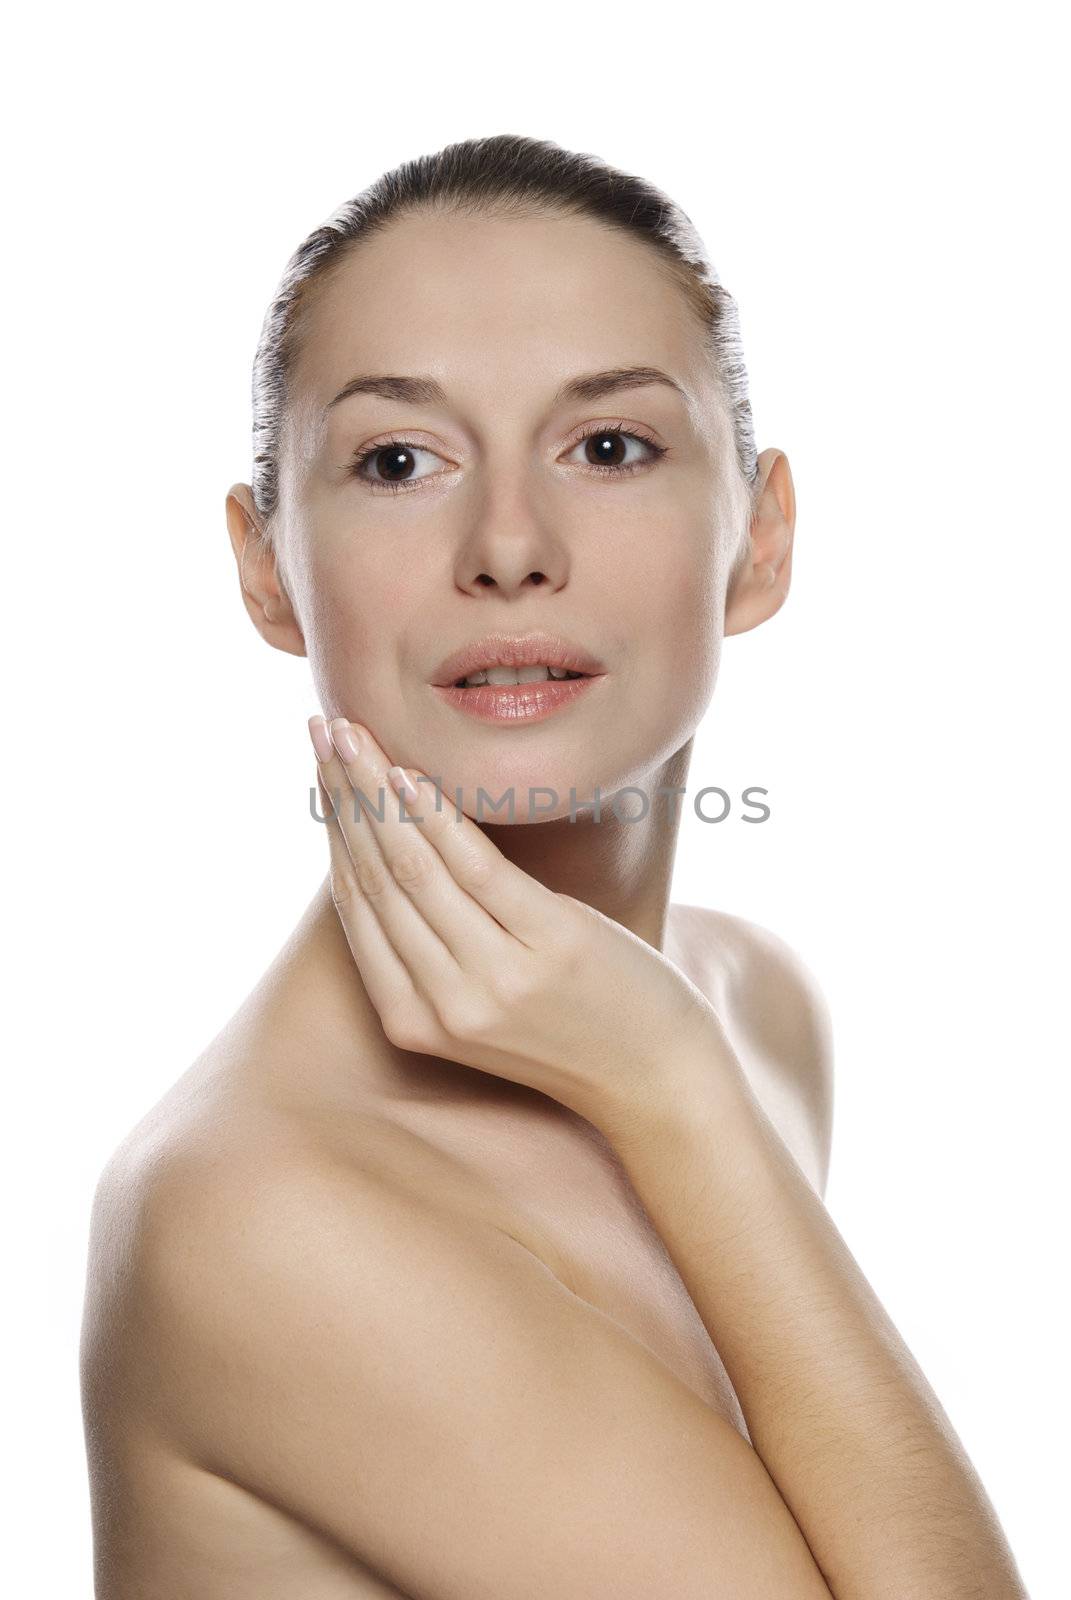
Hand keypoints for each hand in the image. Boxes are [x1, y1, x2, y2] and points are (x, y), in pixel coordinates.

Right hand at [308, 714, 728, 1124]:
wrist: (657, 1079)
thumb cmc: (570, 1026)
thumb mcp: (483, 1002)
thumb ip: (434, 948)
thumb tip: (393, 848)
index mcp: (411, 1020)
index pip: (355, 905)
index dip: (332, 829)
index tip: (320, 767)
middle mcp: (442, 1003)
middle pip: (374, 877)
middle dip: (342, 795)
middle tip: (321, 729)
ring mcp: (494, 978)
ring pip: (413, 867)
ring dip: (375, 791)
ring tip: (352, 734)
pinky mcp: (549, 946)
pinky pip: (476, 869)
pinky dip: (436, 817)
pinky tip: (409, 774)